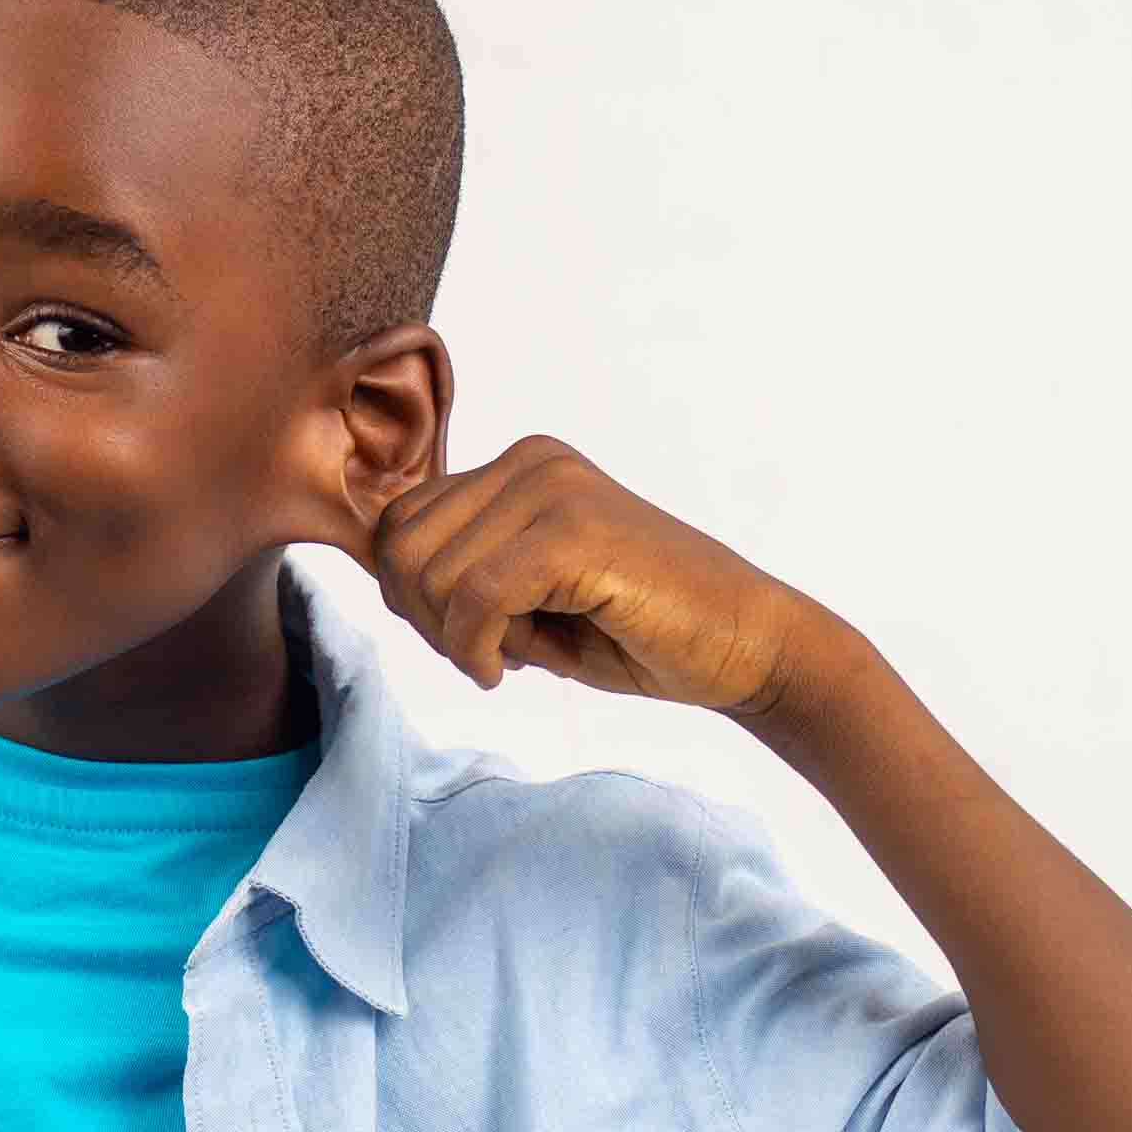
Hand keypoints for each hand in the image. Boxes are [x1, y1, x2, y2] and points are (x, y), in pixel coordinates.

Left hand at [337, 431, 824, 716]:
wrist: (745, 645)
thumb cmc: (635, 631)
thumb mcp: (527, 594)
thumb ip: (460, 574)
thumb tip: (385, 578)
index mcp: (518, 466)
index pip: (397, 522)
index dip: (410, 596)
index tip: (463, 640)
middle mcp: (530, 461)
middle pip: (398, 545)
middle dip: (424, 619)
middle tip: (484, 656)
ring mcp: (553, 488)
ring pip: (429, 574)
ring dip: (456, 639)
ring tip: (517, 657)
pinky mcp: (574, 531)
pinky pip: (473, 597)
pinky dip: (476, 649)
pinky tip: (513, 670)